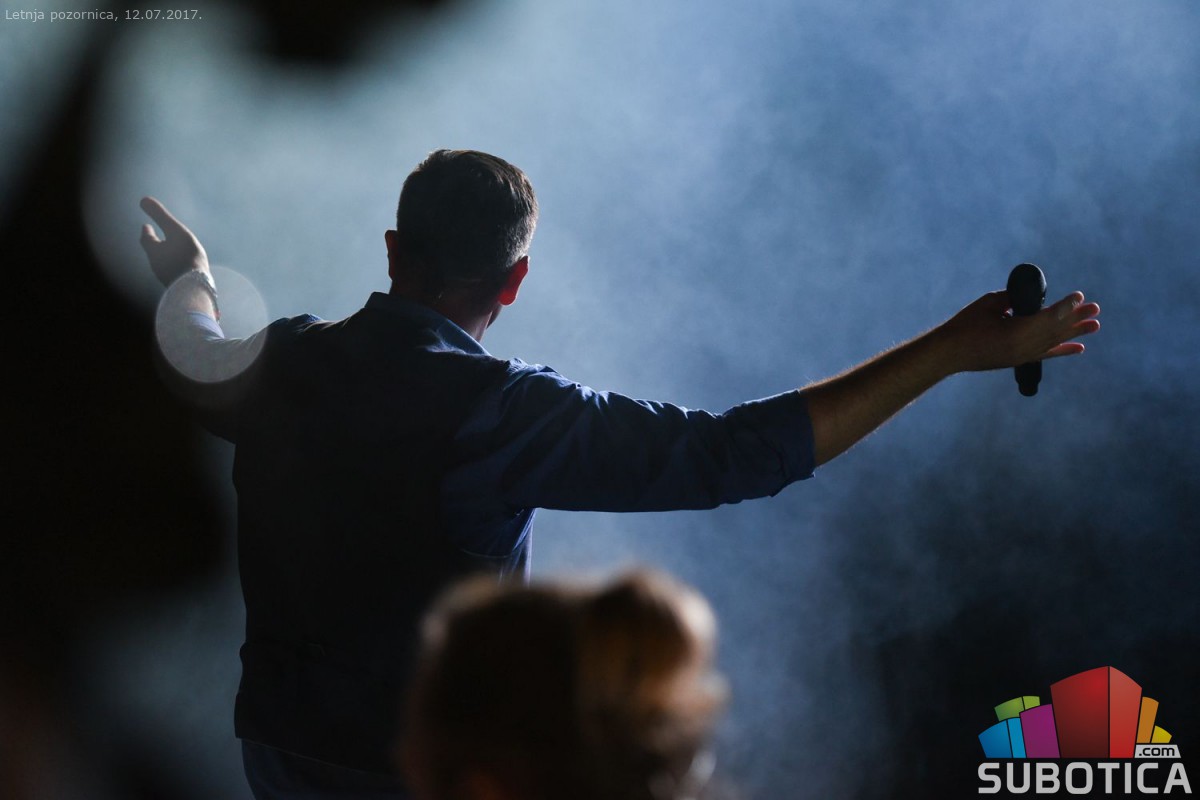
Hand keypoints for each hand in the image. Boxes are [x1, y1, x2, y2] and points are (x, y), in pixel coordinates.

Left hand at [139, 196, 209, 285]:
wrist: (195, 288)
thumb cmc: (186, 257)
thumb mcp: (175, 231)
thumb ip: (161, 216)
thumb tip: (143, 199)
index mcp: (154, 252)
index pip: (146, 240)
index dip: (146, 232)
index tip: (145, 226)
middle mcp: (157, 266)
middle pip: (153, 252)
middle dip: (155, 244)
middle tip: (156, 238)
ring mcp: (167, 277)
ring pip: (164, 264)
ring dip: (166, 256)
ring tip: (173, 252)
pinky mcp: (178, 286)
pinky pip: (174, 273)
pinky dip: (176, 267)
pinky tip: (184, 268)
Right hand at [936, 290, 1100, 373]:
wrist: (949, 353)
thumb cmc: (965, 325)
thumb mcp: (989, 304)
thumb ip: (1012, 299)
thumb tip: (1029, 297)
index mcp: (1016, 332)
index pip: (1048, 317)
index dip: (1065, 306)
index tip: (1078, 297)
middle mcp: (1024, 347)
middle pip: (1056, 330)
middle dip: (1076, 318)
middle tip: (1096, 309)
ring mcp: (1022, 356)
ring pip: (1054, 342)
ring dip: (1075, 333)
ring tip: (1095, 325)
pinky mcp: (1018, 360)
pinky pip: (1045, 354)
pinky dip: (1062, 350)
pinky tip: (1078, 348)